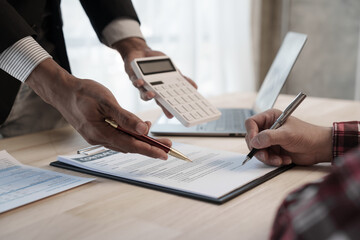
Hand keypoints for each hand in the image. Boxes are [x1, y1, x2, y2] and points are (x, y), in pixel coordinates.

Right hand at [26, 58, 171, 159]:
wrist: (62, 91)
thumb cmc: (83, 93)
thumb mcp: (106, 101)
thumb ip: (125, 117)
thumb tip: (144, 129)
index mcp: (100, 132)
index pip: (130, 144)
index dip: (149, 150)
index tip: (164, 154)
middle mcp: (98, 138)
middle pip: (129, 146)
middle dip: (149, 148)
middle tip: (167, 148)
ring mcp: (97, 136)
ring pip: (123, 143)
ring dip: (140, 143)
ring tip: (157, 140)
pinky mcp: (97, 132)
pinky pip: (117, 138)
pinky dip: (130, 136)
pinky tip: (138, 130)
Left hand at [113, 37, 197, 117]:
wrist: (141, 52)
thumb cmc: (156, 63)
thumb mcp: (172, 70)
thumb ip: (182, 79)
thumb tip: (195, 87)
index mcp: (162, 90)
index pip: (167, 101)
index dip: (172, 109)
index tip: (179, 116)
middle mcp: (152, 90)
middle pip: (158, 101)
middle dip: (163, 108)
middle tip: (169, 113)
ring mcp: (142, 85)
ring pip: (144, 94)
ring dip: (148, 96)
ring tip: (152, 95)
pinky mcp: (133, 78)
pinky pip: (135, 82)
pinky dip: (137, 82)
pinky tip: (140, 81)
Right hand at [245, 109, 332, 165]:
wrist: (319, 148)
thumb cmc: (307, 135)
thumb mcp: (287, 134)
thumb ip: (269, 137)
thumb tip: (254, 142)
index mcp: (270, 117)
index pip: (251, 123)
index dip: (251, 132)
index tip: (255, 143)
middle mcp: (268, 128)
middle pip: (252, 138)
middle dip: (259, 149)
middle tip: (266, 155)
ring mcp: (270, 140)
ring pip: (258, 150)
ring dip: (267, 157)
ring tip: (279, 160)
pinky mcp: (274, 150)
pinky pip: (266, 157)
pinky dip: (273, 161)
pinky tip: (284, 160)